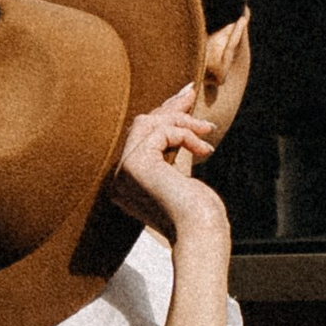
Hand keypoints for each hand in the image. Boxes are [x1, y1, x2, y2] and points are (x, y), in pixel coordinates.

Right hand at [111, 86, 226, 233]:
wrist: (201, 234)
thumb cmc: (200, 215)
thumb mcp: (185, 172)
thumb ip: (177, 147)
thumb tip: (183, 114)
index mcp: (127, 183)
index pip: (141, 138)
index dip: (162, 114)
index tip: (183, 96)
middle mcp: (118, 178)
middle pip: (141, 126)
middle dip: (169, 107)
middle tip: (192, 91)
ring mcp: (123, 172)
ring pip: (147, 123)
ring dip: (181, 121)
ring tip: (207, 131)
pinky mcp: (133, 165)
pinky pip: (159, 131)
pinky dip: (184, 134)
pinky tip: (204, 149)